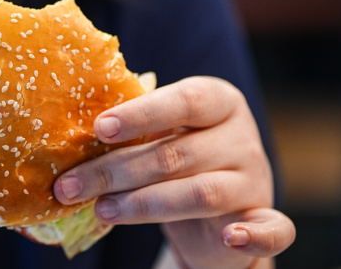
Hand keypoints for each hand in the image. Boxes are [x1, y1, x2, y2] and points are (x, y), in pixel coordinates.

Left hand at [53, 76, 294, 267]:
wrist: (222, 205)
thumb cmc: (179, 157)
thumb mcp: (161, 135)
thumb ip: (132, 131)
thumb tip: (69, 137)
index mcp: (217, 101)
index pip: (183, 100)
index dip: (140, 114)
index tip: (99, 128)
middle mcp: (241, 136)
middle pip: (175, 154)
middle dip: (115, 171)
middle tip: (70, 186)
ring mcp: (255, 178)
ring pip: (198, 193)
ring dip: (143, 204)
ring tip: (101, 210)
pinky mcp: (265, 217)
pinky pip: (271, 228)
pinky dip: (253, 236)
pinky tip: (231, 238)